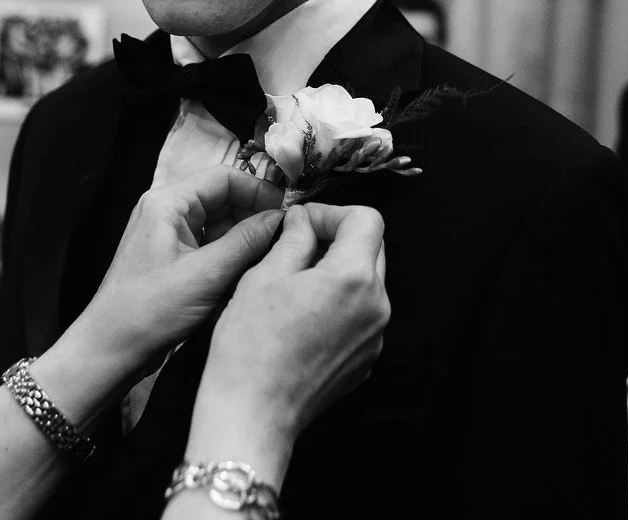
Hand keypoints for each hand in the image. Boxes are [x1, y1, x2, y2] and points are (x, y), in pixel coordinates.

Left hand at [67, 166, 284, 381]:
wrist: (111, 350)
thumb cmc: (150, 311)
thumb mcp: (207, 275)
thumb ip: (247, 242)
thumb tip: (281, 218)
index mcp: (168, 203)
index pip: (224, 178)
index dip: (259, 191)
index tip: (287, 213)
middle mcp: (167, 212)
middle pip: (223, 199)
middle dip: (254, 216)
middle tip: (285, 238)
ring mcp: (169, 236)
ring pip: (220, 225)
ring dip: (245, 238)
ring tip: (270, 256)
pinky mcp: (174, 259)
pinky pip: (210, 245)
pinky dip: (231, 255)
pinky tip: (249, 271)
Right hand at [186, 204, 389, 482]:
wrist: (253, 414)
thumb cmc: (250, 347)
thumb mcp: (264, 277)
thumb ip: (294, 238)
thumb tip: (304, 219)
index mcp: (353, 278)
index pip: (366, 220)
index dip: (332, 213)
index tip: (303, 223)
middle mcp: (377, 305)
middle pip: (372, 248)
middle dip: (337, 239)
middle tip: (296, 247)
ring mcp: (375, 336)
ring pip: (367, 282)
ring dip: (338, 272)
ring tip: (295, 285)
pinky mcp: (367, 359)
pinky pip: (361, 315)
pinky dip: (339, 304)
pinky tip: (303, 317)